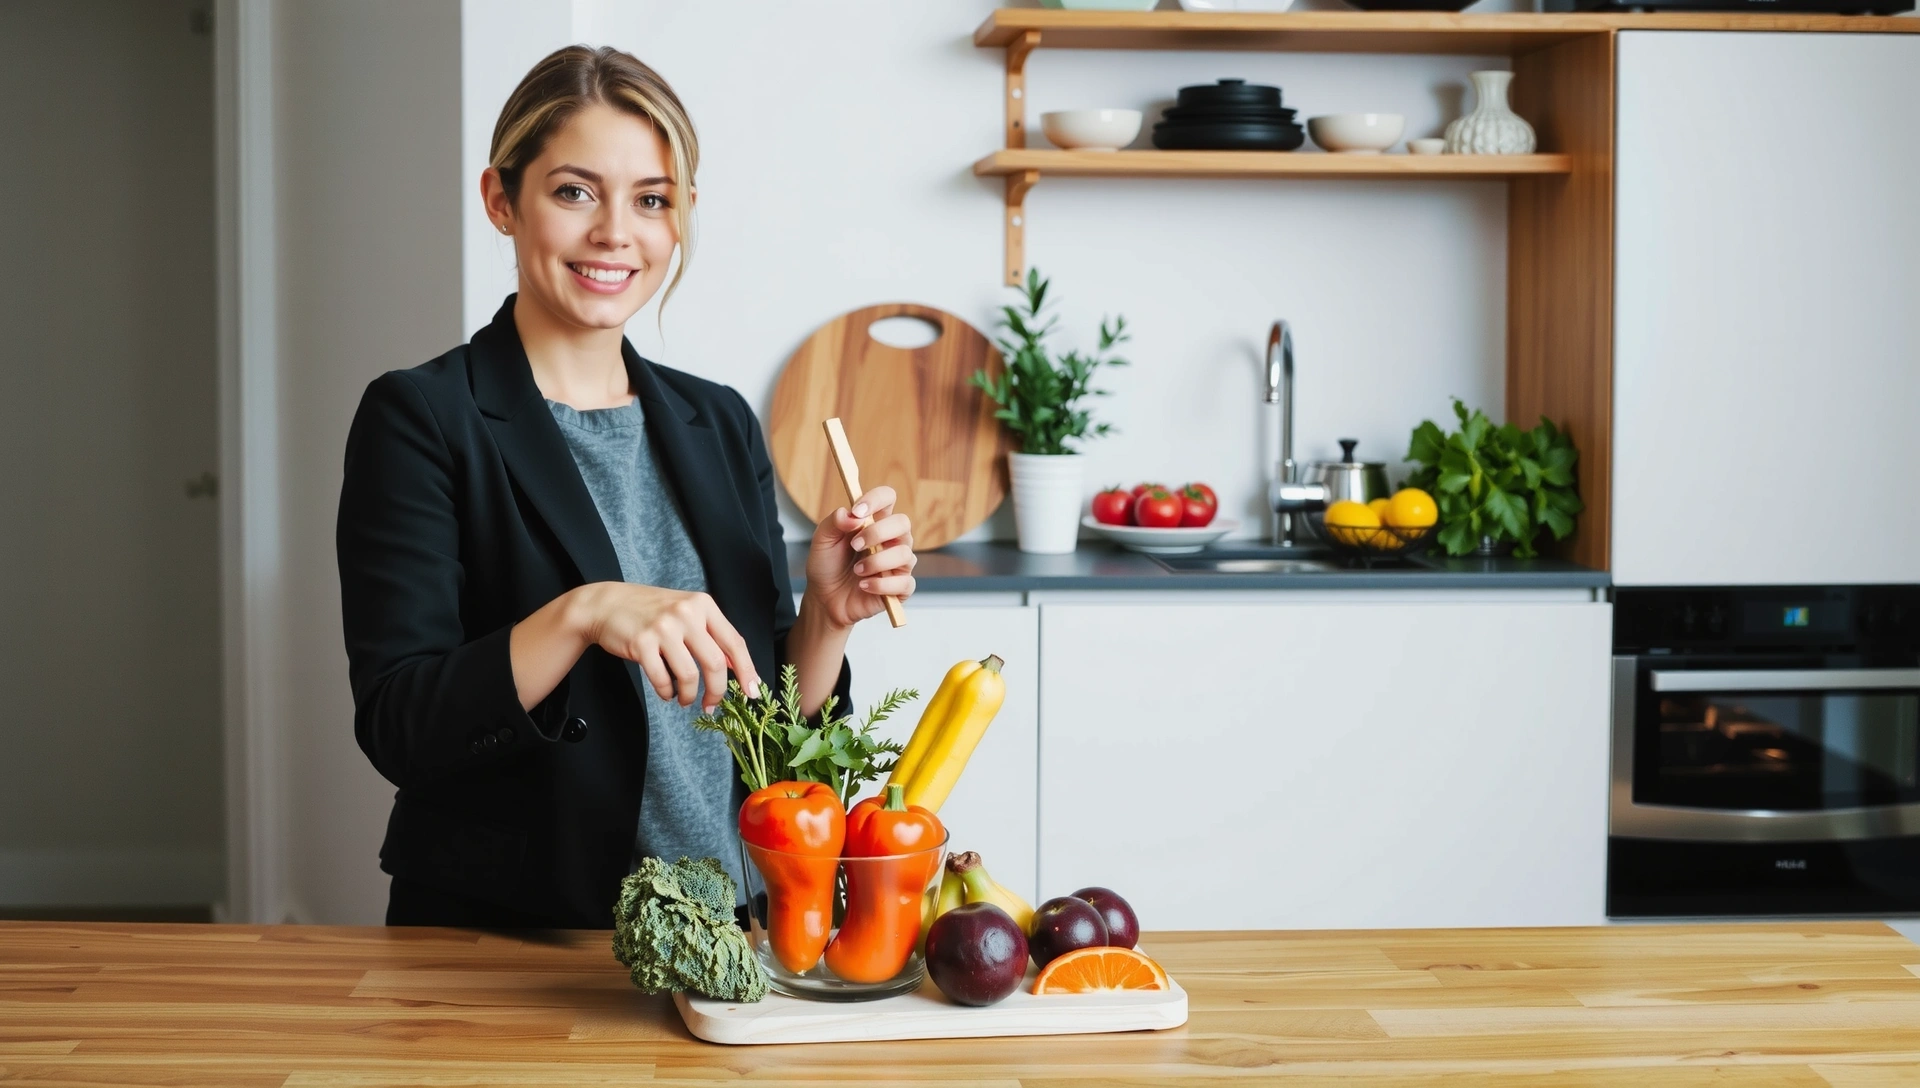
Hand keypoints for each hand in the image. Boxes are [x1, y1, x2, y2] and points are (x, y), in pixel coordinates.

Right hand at [570, 583, 761, 711]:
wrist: (607, 604)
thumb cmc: (651, 611)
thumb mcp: (687, 612)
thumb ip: (712, 635)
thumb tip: (737, 667)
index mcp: (703, 605)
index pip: (734, 642)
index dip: (746, 671)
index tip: (752, 692)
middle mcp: (686, 613)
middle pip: (715, 663)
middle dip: (717, 691)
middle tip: (712, 705)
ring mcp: (663, 627)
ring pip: (689, 675)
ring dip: (690, 696)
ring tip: (685, 699)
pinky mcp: (642, 643)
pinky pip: (663, 679)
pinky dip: (667, 693)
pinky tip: (667, 692)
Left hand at [804, 485, 915, 628]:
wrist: (824, 599)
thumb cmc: (827, 567)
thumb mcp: (822, 541)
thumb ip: (834, 522)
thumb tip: (851, 515)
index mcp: (874, 522)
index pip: (887, 498)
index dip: (876, 499)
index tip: (858, 511)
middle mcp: (890, 540)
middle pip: (903, 523)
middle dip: (878, 532)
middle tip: (855, 545)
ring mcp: (898, 563)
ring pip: (905, 554)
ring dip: (877, 562)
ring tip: (857, 571)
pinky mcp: (900, 587)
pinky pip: (904, 582)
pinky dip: (881, 584)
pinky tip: (864, 586)